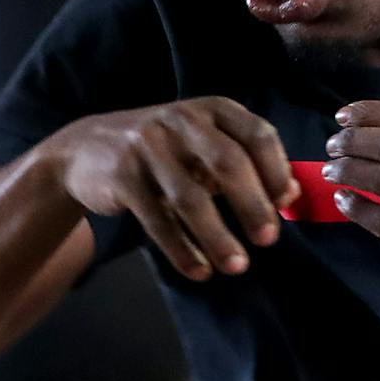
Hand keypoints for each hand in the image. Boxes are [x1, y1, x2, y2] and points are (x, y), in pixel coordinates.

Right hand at [40, 98, 298, 281]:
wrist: (86, 148)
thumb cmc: (165, 150)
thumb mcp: (204, 143)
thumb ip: (246, 162)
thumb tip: (292, 194)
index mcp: (213, 110)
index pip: (257, 134)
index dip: (277, 169)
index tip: (287, 202)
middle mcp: (182, 120)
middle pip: (228, 163)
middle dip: (253, 204)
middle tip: (269, 239)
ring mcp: (148, 146)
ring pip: (191, 196)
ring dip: (218, 236)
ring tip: (237, 266)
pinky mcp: (122, 175)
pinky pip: (157, 219)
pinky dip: (181, 249)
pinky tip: (199, 270)